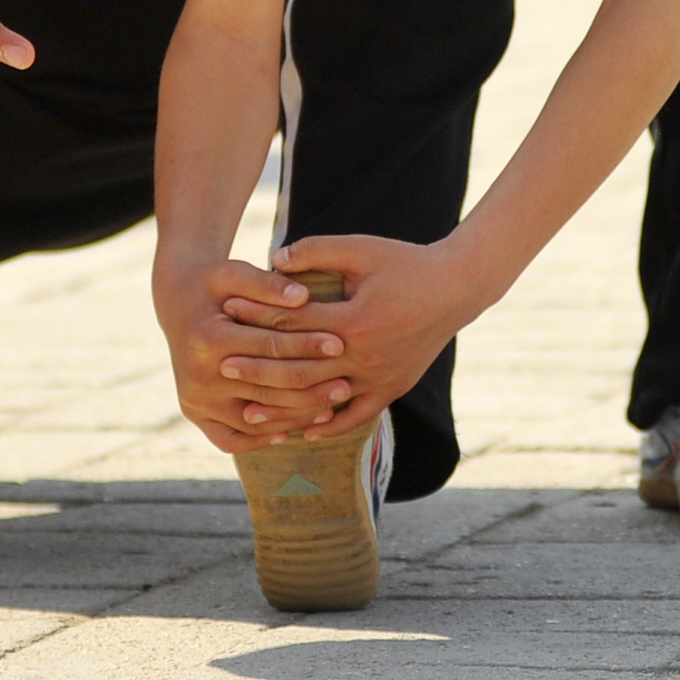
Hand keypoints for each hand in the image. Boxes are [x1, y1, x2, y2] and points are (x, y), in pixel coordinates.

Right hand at [154, 255, 353, 451]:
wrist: (177, 302)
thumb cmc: (213, 283)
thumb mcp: (233, 272)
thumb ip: (267, 284)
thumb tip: (304, 297)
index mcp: (208, 339)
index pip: (269, 348)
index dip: (307, 346)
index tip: (340, 344)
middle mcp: (198, 376)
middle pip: (266, 389)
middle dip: (310, 387)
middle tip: (346, 385)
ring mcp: (195, 400)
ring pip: (255, 420)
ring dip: (295, 417)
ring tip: (330, 409)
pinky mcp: (195, 414)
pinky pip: (232, 438)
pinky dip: (264, 438)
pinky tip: (294, 429)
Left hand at [237, 235, 482, 426]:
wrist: (456, 288)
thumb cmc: (405, 262)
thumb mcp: (361, 249)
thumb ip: (315, 251)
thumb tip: (272, 260)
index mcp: (354, 320)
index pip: (294, 324)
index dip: (257, 319)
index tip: (226, 316)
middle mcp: (365, 355)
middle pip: (300, 369)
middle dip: (259, 370)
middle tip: (222, 369)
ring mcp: (380, 377)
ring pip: (323, 401)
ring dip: (285, 408)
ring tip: (249, 413)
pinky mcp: (392, 389)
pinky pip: (357, 416)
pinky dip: (330, 425)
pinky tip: (305, 431)